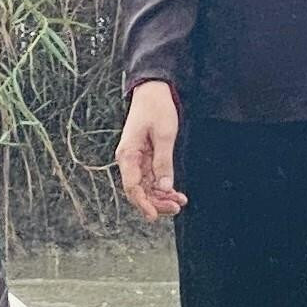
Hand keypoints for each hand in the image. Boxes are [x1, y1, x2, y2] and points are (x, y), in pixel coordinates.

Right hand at [115, 81, 184, 221]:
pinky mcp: (145, 159)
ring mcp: (136, 161)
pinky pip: (151, 179)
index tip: (154, 216)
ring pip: (146, 188)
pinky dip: (163, 188)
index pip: (132, 187)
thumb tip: (164, 187)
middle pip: (139, 191)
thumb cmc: (156, 108)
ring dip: (161, 197)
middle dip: (156, 203)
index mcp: (128, 154)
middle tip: (176, 208)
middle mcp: (129, 160)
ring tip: (179, 202)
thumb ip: (164, 162)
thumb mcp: (164, 134)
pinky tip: (175, 193)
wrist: (153, 91)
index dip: (143, 204)